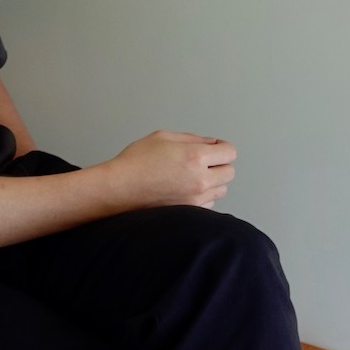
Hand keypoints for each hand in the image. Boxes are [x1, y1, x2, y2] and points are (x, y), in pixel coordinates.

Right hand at [102, 130, 236, 209]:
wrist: (118, 189)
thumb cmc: (135, 163)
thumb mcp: (163, 137)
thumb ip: (192, 139)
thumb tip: (210, 143)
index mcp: (195, 156)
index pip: (230, 152)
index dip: (223, 147)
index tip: (216, 147)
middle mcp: (199, 179)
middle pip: (229, 172)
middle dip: (220, 165)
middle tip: (205, 162)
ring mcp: (195, 199)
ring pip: (221, 190)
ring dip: (213, 182)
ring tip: (194, 176)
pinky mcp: (189, 212)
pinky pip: (209, 204)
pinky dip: (204, 197)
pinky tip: (188, 190)